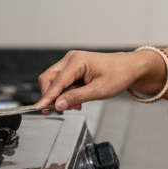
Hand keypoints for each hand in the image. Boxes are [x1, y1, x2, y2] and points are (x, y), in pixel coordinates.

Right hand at [37, 49, 163, 110]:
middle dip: (52, 96)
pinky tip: (76, 99)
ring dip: (60, 95)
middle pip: (49, 78)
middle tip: (62, 110)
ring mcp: (71, 62)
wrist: (128, 68)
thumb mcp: (98, 90)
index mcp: (77, 61)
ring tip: (76, 105)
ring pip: (53, 81)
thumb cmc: (118, 75)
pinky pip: (61, 81)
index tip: (39, 108)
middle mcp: (71, 59)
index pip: (56, 81)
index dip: (47, 97)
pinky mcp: (72, 67)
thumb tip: (59, 105)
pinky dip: (65, 92)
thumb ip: (76, 97)